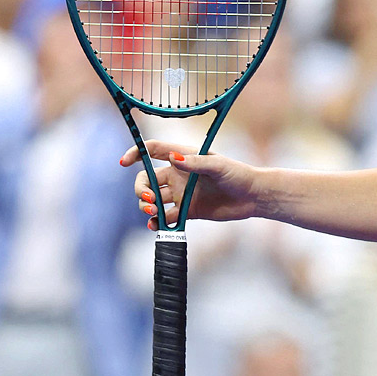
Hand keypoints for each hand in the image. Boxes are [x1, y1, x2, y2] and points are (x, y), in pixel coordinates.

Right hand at [121, 140, 263, 228]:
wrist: (252, 197)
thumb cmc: (238, 174)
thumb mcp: (218, 166)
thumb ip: (195, 163)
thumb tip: (174, 158)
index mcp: (183, 157)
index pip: (153, 151)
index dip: (135, 153)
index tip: (124, 162)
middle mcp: (178, 175)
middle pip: (146, 179)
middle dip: (140, 189)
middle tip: (150, 198)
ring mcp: (181, 194)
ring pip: (152, 199)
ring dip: (146, 206)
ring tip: (155, 211)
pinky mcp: (187, 211)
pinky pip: (165, 217)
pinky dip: (156, 221)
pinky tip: (156, 225)